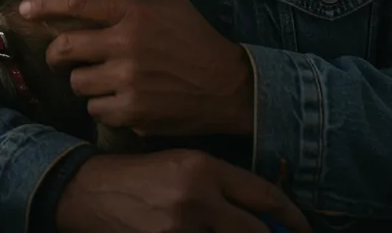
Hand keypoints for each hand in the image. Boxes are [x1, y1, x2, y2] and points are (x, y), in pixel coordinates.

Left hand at [19, 0, 253, 136]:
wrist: (227, 86)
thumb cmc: (195, 37)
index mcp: (133, 13)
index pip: (79, 2)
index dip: (46, 4)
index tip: (24, 9)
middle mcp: (125, 44)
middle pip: (66, 47)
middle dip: (58, 53)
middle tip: (64, 55)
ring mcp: (127, 80)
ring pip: (78, 83)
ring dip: (85, 82)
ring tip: (105, 79)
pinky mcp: (132, 111)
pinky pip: (95, 110)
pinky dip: (103, 107)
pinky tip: (121, 100)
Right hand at [55, 150, 312, 232]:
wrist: (87, 191)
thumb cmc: (139, 176)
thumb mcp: (183, 166)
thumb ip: (222, 187)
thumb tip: (264, 216)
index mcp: (204, 168)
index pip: (264, 196)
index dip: (293, 218)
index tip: (304, 229)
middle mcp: (197, 197)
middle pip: (256, 231)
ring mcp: (180, 228)